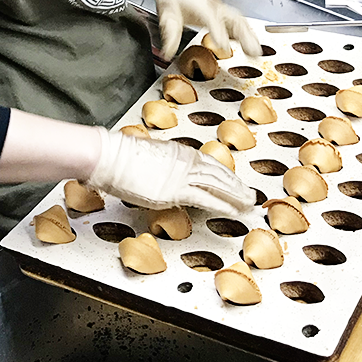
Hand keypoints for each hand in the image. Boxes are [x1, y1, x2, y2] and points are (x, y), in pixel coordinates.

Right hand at [90, 129, 255, 214]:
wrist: (110, 157)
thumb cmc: (121, 157)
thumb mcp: (150, 156)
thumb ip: (165, 165)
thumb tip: (167, 174)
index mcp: (180, 151)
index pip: (210, 164)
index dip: (226, 174)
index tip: (236, 181)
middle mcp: (186, 161)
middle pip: (218, 174)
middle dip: (237, 186)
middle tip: (250, 196)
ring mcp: (182, 176)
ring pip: (218, 186)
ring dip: (236, 196)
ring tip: (248, 204)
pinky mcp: (176, 191)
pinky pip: (206, 199)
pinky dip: (223, 205)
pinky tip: (234, 210)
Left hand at [138, 0, 261, 58]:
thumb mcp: (166, 16)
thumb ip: (170, 35)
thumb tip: (167, 54)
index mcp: (200, 4)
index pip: (212, 18)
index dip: (219, 32)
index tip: (224, 47)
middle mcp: (214, 5)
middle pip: (234, 19)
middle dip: (245, 35)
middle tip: (252, 51)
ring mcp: (222, 8)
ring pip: (241, 21)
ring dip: (250, 36)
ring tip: (257, 52)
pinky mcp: (225, 13)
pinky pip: (240, 23)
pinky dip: (248, 35)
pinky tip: (253, 47)